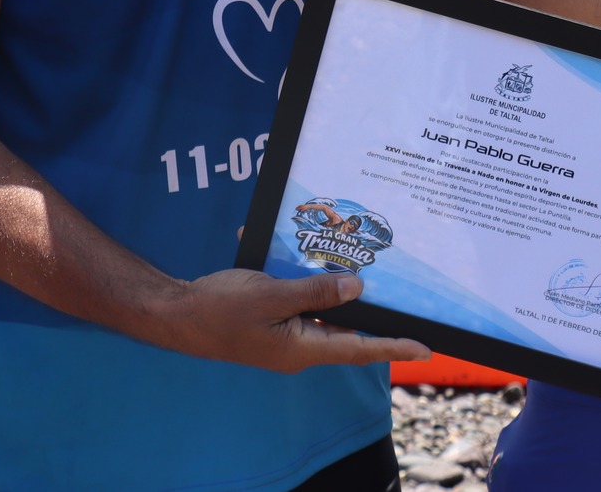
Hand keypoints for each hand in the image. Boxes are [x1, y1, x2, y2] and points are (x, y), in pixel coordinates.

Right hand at [166, 268, 430, 372]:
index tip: (425, 349)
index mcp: (301, 348)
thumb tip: (357, 289)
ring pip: (323, 310)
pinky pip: (299, 299)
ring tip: (361, 264)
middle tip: (402, 293)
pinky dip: (305, 279)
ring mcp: (284, 334)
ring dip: (336, 288)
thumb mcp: (271, 296)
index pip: (359, 348)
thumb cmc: (219, 308)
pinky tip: (303, 250)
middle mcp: (298, 346)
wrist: (176, 313)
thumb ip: (315, 292)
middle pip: (346, 328)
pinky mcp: (272, 319)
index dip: (393, 348)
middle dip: (371, 310)